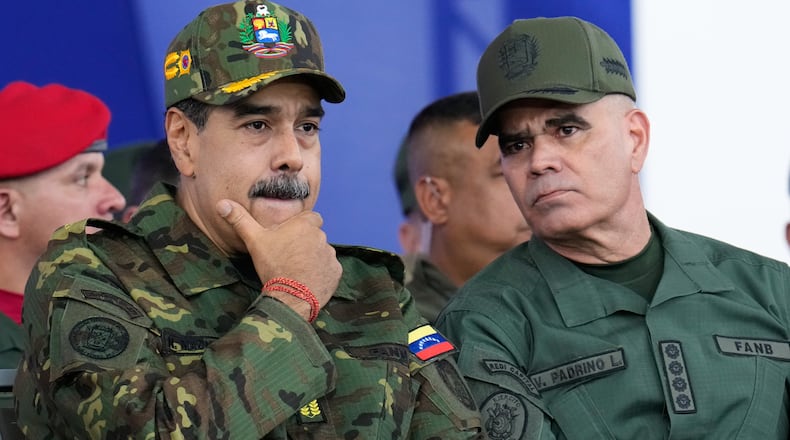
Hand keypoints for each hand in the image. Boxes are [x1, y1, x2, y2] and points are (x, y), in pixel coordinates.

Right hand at [216, 199, 341, 318]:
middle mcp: (322, 237)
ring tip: (298, 270)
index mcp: (305, 225)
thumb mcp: (254, 240)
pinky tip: (307, 280)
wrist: (290, 297)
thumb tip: (222, 203)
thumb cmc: (273, 266)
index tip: (290, 236)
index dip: (301, 226)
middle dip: (306, 243)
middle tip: (290, 256)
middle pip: (316, 236)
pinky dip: (322, 273)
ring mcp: (331, 255)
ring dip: (314, 258)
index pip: (311, 217)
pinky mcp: (335, 272)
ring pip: (322, 252)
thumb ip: (240, 220)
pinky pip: (329, 269)